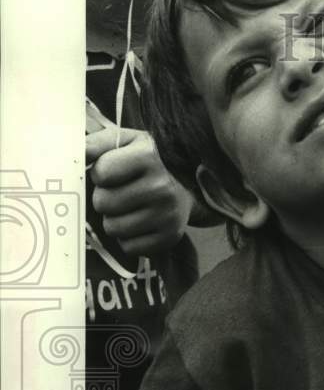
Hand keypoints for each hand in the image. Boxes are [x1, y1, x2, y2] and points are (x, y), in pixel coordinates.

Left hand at [87, 126, 193, 256]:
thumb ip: (96, 143)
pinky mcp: (169, 238)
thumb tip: (72, 152)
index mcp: (148, 156)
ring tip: (128, 209)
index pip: (101, 173)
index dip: (99, 174)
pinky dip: (128, 238)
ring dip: (114, 220)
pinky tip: (139, 224)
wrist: (184, 186)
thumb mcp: (124, 142)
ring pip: (113, 228)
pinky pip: (128, 247)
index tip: (110, 172)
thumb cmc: (144, 164)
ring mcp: (168, 214)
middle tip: (118, 193)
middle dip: (104, 199)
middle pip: (104, 203)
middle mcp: (162, 186)